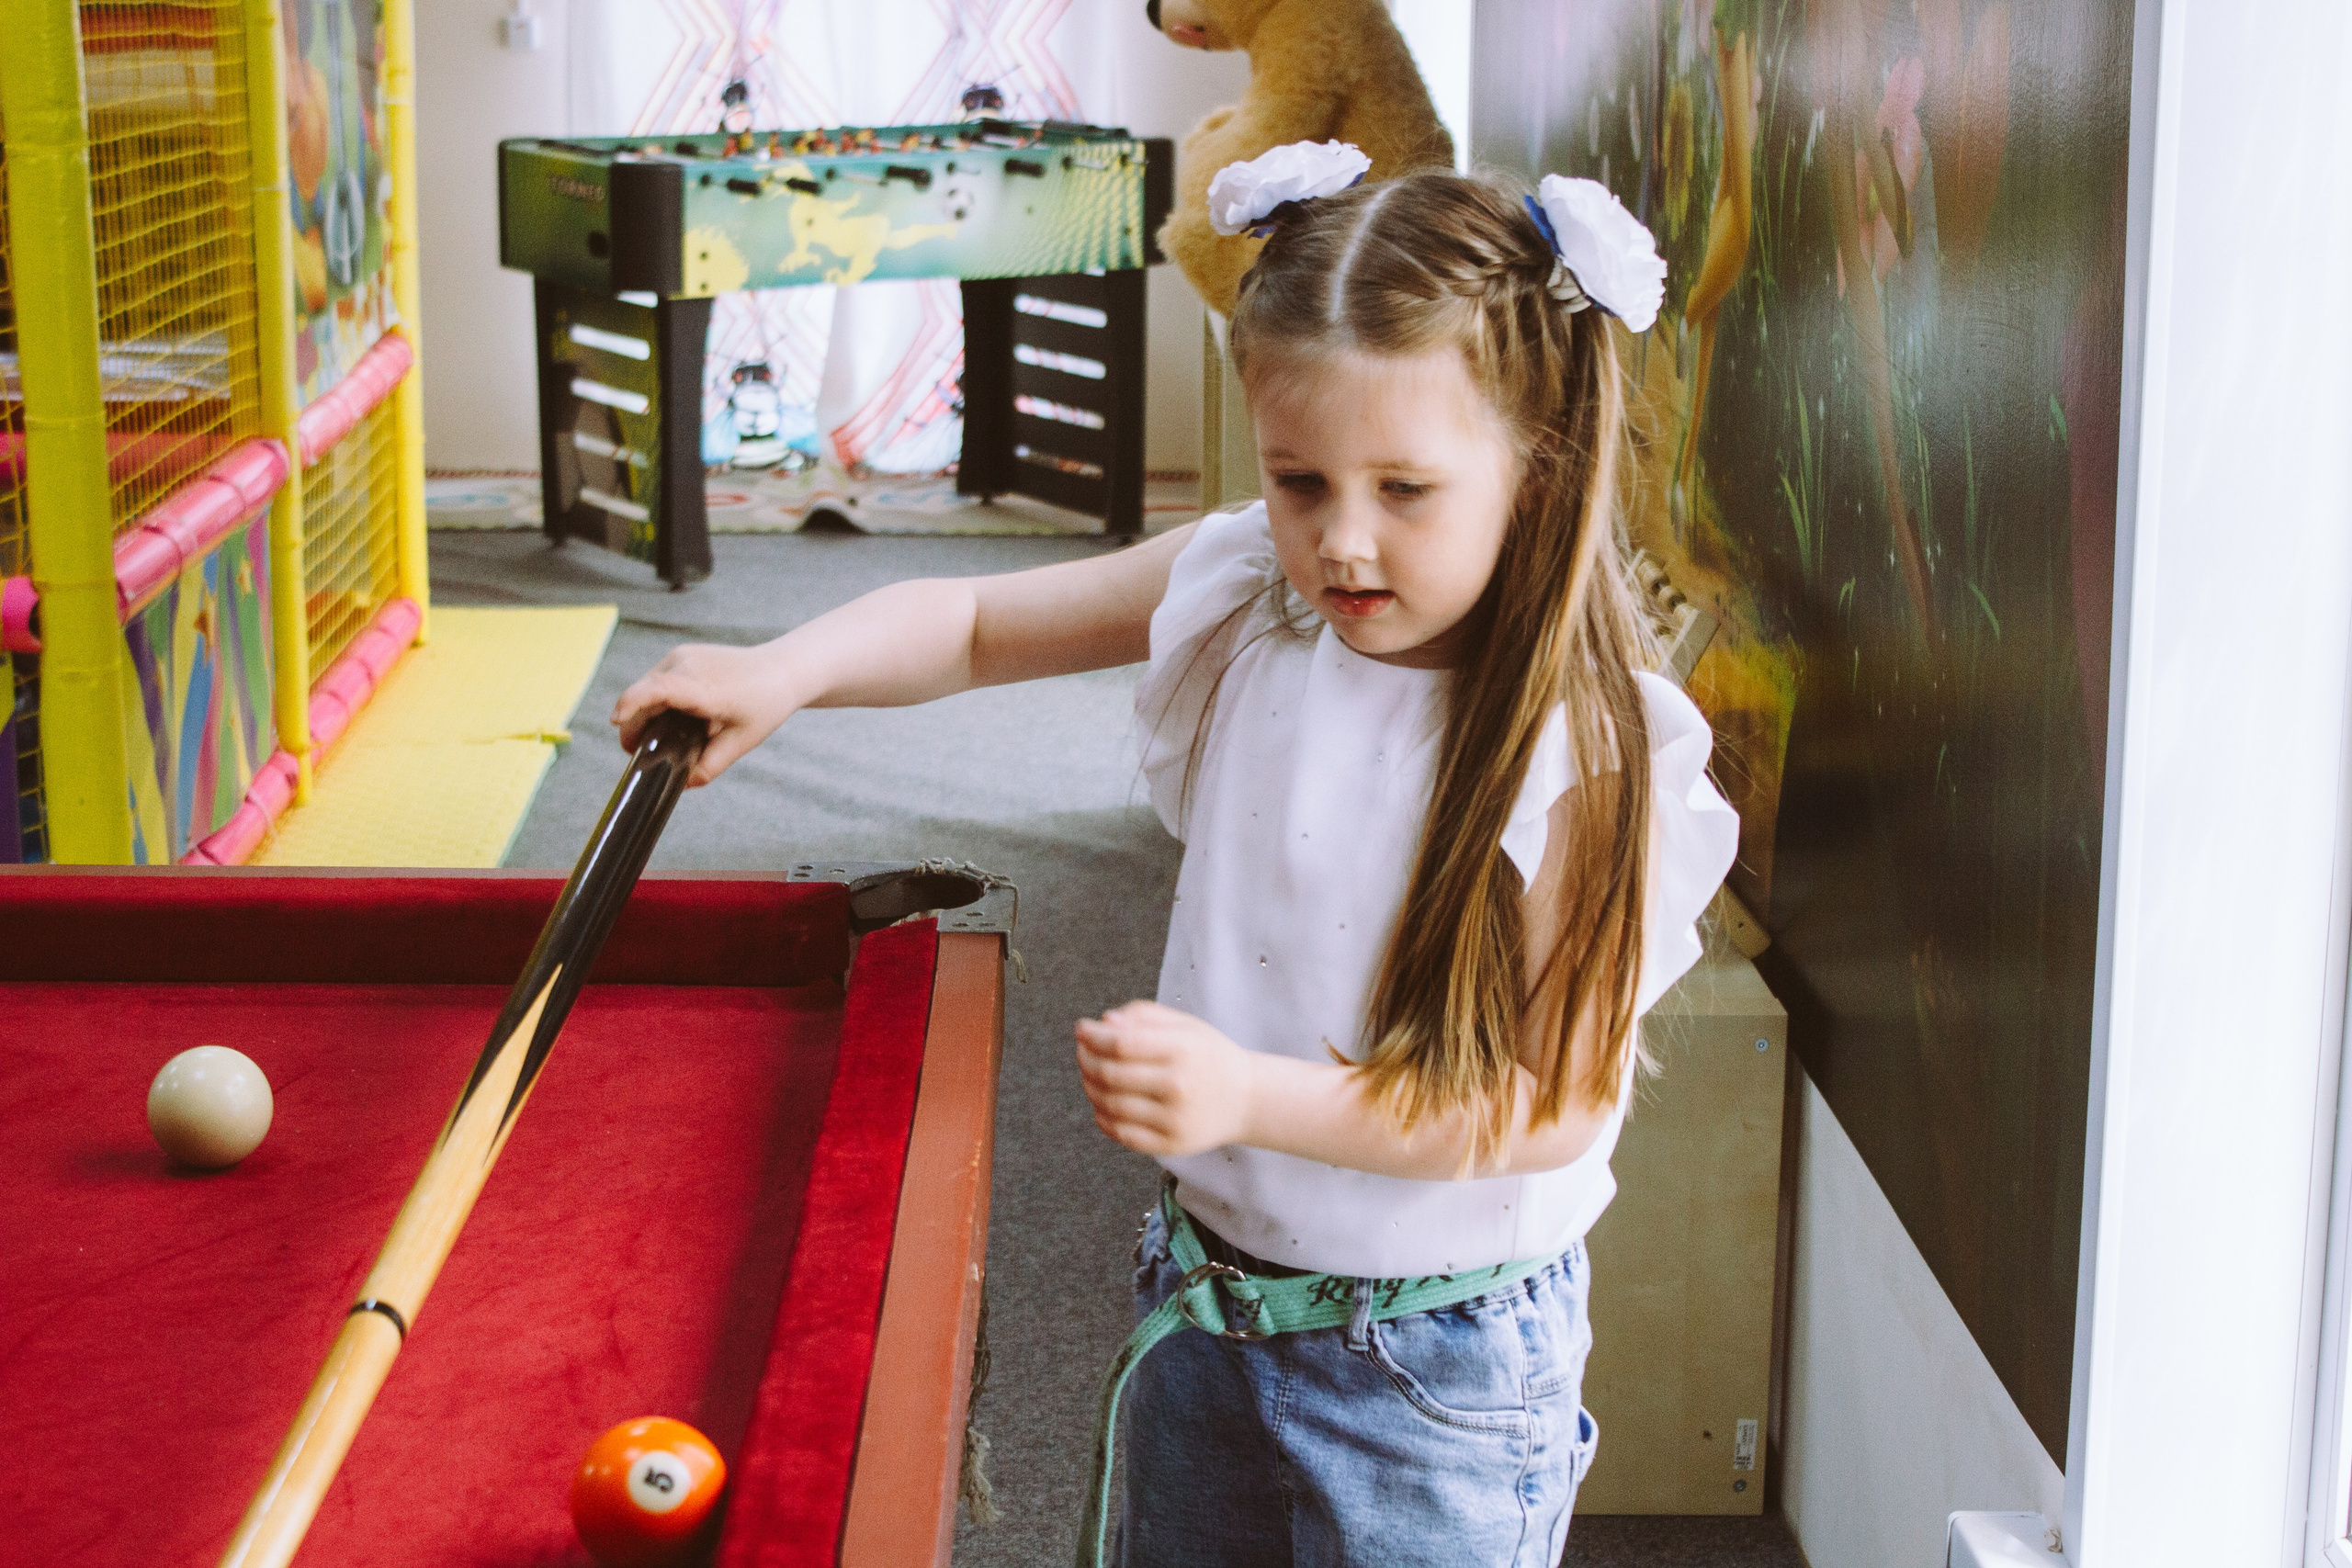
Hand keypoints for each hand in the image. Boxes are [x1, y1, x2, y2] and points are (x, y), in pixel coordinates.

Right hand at [612, 642, 796, 787]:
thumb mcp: (741, 741)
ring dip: (644, 711)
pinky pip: (657, 679)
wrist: (781, 669)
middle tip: (636, 752)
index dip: (632, 704)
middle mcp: (688, 664)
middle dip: (633, 724)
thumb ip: (711, 765)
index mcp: (705, 687)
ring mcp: (682, 656)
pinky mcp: (680, 654)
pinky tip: (672, 717)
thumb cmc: (765, 704)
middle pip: (644, 694)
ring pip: (647, 687)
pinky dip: (655, 699)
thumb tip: (683, 783)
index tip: (616, 722)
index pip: (659, 690)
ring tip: (659, 736)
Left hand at [1075, 1001, 1256, 1156]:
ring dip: (1089, 1086)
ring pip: (1110, 1105)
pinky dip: (1102, 1117)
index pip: (1121, 1043)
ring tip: (1090, 1074)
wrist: (1246, 1100)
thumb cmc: (1209, 1057)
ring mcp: (1174, 1120)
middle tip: (1082, 1051)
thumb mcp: (1185, 1025)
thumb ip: (1144, 1016)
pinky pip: (1121, 1134)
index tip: (1082, 1028)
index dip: (1093, 1036)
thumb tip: (1103, 1022)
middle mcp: (1179, 1086)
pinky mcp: (1170, 1145)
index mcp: (1183, 1050)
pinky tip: (1101, 1102)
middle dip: (1086, 1059)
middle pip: (1110, 1074)